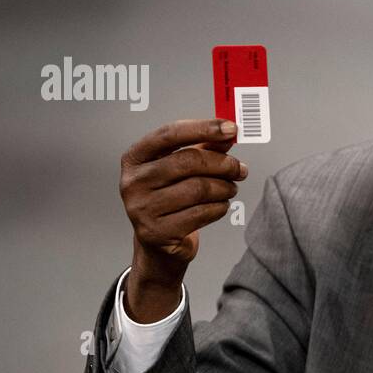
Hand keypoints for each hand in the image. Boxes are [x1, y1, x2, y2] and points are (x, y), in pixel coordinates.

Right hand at [118, 118, 247, 319]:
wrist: (159, 244)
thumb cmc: (172, 199)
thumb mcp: (183, 169)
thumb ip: (204, 148)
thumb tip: (228, 133)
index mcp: (135, 158)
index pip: (170, 134)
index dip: (204, 128)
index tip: (231, 128)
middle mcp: (132, 181)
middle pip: (188, 161)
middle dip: (223, 163)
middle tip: (240, 169)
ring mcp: (141, 208)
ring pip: (198, 189)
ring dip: (224, 188)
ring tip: (230, 189)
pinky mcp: (156, 232)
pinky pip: (201, 213)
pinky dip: (219, 208)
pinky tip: (221, 206)